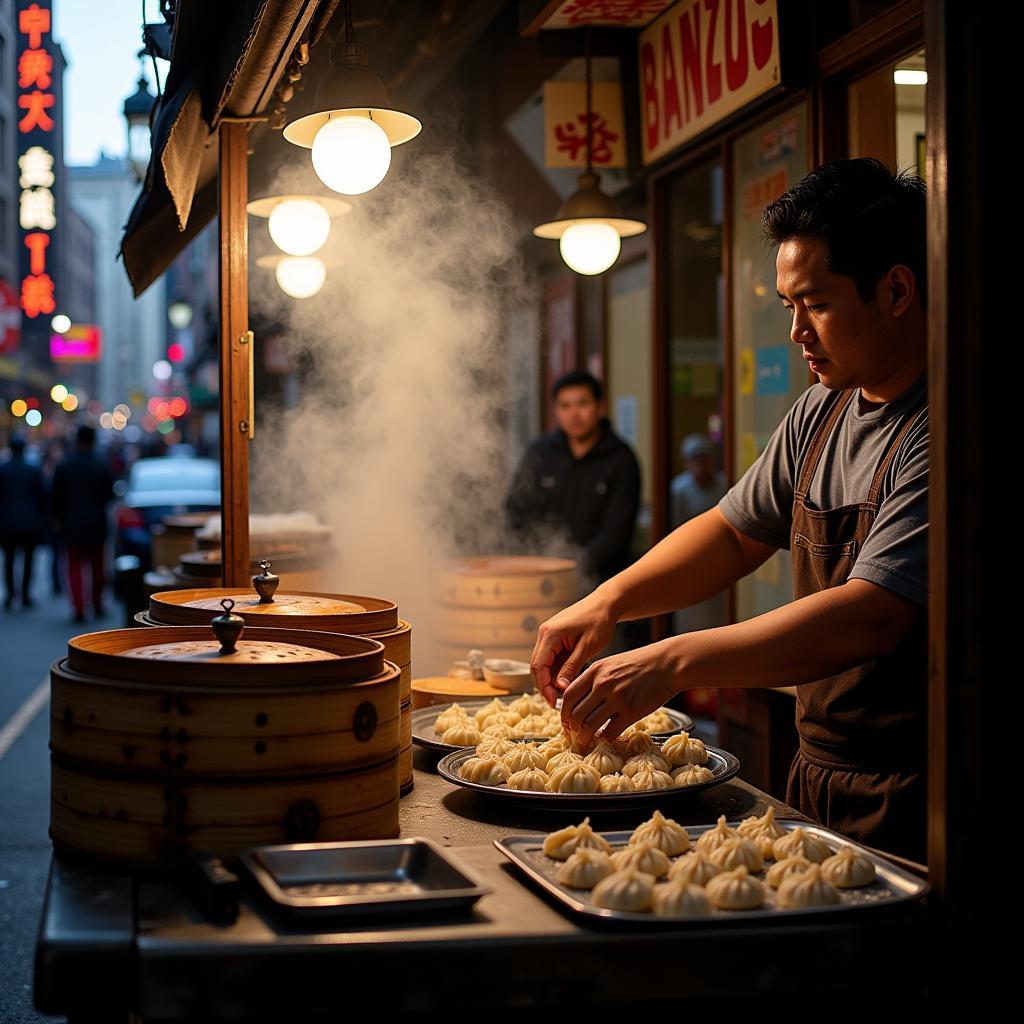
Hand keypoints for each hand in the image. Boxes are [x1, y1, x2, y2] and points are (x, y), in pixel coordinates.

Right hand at [530, 591, 617, 705]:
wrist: (606, 603)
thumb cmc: (599, 621)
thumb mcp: (587, 647)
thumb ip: (572, 667)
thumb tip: (561, 688)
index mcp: (550, 634)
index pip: (539, 666)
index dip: (544, 687)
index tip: (553, 702)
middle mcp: (545, 634)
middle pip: (538, 666)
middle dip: (546, 686)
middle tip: (559, 703)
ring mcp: (549, 636)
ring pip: (544, 664)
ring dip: (552, 680)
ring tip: (566, 695)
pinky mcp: (556, 638)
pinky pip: (552, 659)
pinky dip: (558, 671)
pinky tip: (568, 682)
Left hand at [560, 639, 680, 746]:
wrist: (667, 663)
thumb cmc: (640, 663)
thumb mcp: (611, 664)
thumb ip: (594, 679)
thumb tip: (580, 699)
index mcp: (595, 671)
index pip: (569, 696)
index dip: (564, 713)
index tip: (566, 721)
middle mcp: (603, 685)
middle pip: (576, 714)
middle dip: (572, 729)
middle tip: (574, 735)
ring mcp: (617, 699)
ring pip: (590, 726)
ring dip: (585, 737)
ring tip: (586, 741)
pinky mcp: (631, 711)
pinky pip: (611, 732)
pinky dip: (606, 738)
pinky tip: (606, 737)